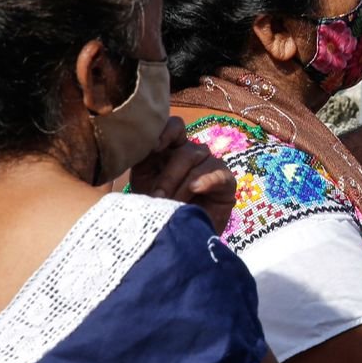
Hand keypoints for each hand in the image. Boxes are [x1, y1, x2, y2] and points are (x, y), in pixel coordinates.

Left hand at [129, 117, 236, 232]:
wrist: (176, 235)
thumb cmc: (157, 206)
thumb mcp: (143, 182)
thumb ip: (141, 160)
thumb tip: (135, 147)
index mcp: (171, 148)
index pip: (174, 126)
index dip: (166, 132)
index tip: (153, 148)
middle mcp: (192, 152)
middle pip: (185, 150)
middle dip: (168, 176)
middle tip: (157, 198)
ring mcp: (211, 164)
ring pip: (199, 164)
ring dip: (182, 186)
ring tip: (172, 205)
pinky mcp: (226, 181)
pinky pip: (219, 174)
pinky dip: (207, 181)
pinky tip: (196, 189)